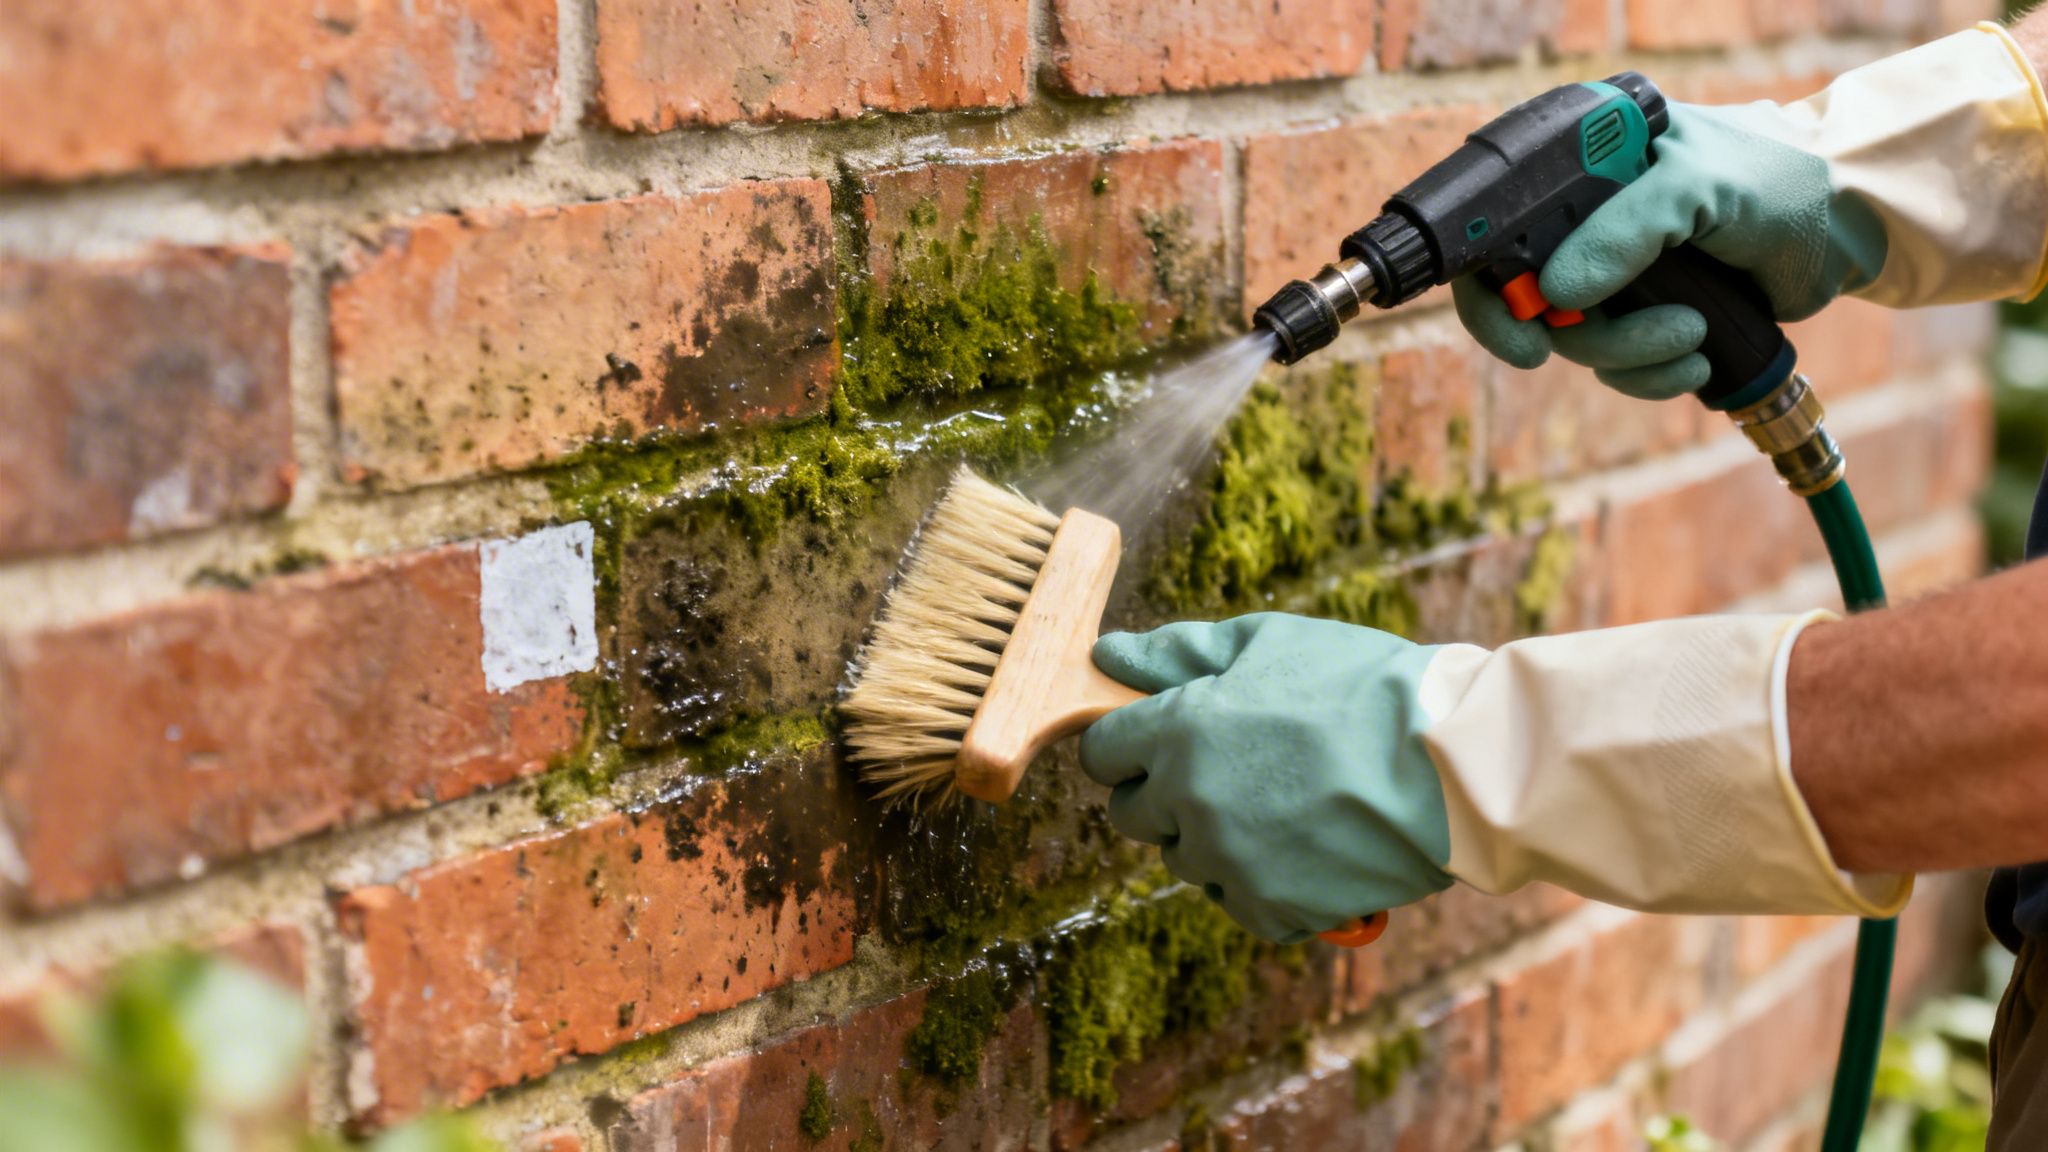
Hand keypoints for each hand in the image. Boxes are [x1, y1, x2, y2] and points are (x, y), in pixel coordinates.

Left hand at [1078, 614, 1453, 942]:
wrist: (1454, 763)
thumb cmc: (1363, 688)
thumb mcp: (1268, 641)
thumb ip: (1177, 651)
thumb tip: (1108, 655)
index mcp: (1178, 731)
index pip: (1101, 752)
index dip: (1128, 742)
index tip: (1161, 738)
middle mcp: (1188, 801)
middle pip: (1133, 815)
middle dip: (1164, 794)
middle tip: (1231, 771)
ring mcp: (1228, 861)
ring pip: (1186, 861)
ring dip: (1216, 839)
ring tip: (1284, 804)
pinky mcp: (1271, 907)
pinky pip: (1240, 904)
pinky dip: (1265, 884)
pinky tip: (1307, 846)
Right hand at [1453, 102, 1886, 399]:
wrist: (1850, 221)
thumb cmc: (1779, 177)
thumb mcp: (1697, 187)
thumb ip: (1624, 230)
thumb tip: (1552, 296)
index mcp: (1582, 165)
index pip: (1496, 225)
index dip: (1490, 285)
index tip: (1525, 333)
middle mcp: (1585, 218)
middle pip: (1527, 299)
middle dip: (1578, 333)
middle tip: (1605, 348)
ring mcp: (1614, 269)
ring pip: (1576, 340)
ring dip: (1630, 355)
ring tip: (1693, 337)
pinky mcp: (1646, 314)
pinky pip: (1617, 366)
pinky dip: (1650, 376)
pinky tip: (1697, 361)